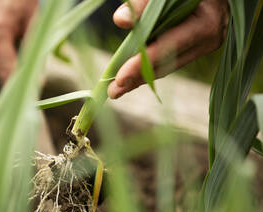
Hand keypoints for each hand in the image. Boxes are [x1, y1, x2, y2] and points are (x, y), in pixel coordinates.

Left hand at [107, 0, 228, 98]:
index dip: (141, 64)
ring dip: (141, 78)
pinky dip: (150, 68)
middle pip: (166, 64)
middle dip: (137, 79)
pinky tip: (132, 78)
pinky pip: (170, 60)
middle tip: (112, 92)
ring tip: (117, 89)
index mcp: (205, 23)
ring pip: (167, 66)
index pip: (166, 48)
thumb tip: (120, 21)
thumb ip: (143, 3)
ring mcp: (205, 45)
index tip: (119, 78)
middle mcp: (208, 39)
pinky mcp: (198, 47)